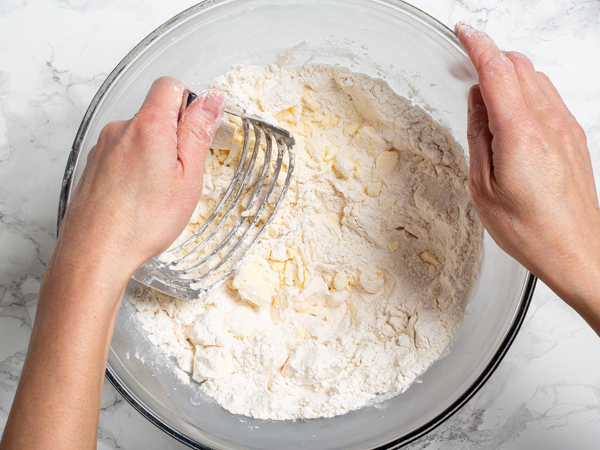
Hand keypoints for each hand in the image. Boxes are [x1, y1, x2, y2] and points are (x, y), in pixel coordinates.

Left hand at [57, 77, 224, 277]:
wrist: (95, 251)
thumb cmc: (143, 221)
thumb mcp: (188, 177)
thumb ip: (198, 132)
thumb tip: (211, 100)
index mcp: (148, 126)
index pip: (169, 86)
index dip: (188, 103)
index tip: (195, 132)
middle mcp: (120, 129)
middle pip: (154, 113)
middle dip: (173, 137)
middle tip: (179, 175)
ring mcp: (103, 147)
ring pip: (139, 137)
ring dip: (154, 155)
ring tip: (158, 192)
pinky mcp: (94, 165)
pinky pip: (123, 155)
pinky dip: (135, 169)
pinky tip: (139, 198)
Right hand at [455, 23, 599, 330]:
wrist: (574, 250)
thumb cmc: (529, 229)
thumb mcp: (483, 186)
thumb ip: (479, 135)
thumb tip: (477, 101)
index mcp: (520, 133)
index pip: (497, 70)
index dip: (477, 45)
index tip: (463, 33)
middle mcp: (549, 122)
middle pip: (519, 65)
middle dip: (491, 56)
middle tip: (468, 66)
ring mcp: (566, 127)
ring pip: (536, 77)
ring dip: (509, 73)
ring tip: (487, 93)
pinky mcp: (574, 135)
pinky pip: (548, 95)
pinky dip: (526, 90)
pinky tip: (512, 111)